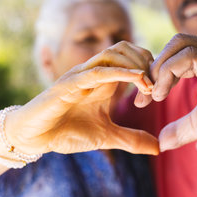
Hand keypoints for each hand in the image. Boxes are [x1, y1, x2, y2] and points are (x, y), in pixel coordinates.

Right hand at [5, 41, 158, 155]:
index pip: (131, 57)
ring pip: (112, 53)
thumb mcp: (108, 137)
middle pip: (124, 48)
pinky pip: (96, 72)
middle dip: (146, 60)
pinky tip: (136, 79)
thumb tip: (158, 148)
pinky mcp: (68, 84)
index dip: (149, 67)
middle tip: (157, 82)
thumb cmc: (68, 132)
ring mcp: (81, 75)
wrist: (35, 138)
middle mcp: (94, 72)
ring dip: (134, 64)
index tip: (161, 88)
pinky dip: (118, 72)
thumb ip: (132, 139)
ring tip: (148, 84)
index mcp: (104, 80)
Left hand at [135, 34, 196, 151]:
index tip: (143, 99)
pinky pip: (190, 58)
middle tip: (143, 97)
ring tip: (154, 96)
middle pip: (175, 43)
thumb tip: (160, 141)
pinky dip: (170, 73)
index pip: (176, 51)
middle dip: (154, 68)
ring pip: (179, 46)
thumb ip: (182, 127)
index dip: (156, 72)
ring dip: (160, 70)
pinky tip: (163, 93)